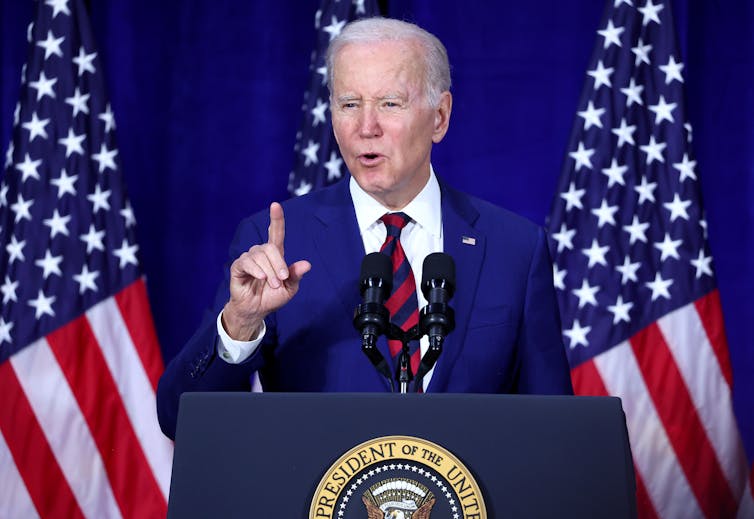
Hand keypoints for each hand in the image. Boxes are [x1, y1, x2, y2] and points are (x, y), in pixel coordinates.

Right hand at [221, 202, 310, 340]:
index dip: (276, 219)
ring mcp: (249, 258)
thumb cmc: (273, 297)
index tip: (275, 205)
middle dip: (278, 264)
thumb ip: (296, 275)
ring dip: (269, 272)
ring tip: (273, 285)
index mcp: (275, 254)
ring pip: (260, 256)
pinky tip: (260, 278)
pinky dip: (256, 270)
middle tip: (282, 280)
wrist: (257, 310)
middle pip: (270, 248)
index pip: (275, 232)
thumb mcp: (290, 288)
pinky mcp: (238, 266)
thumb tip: (307, 264)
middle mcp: (261, 253)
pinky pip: (247, 263)